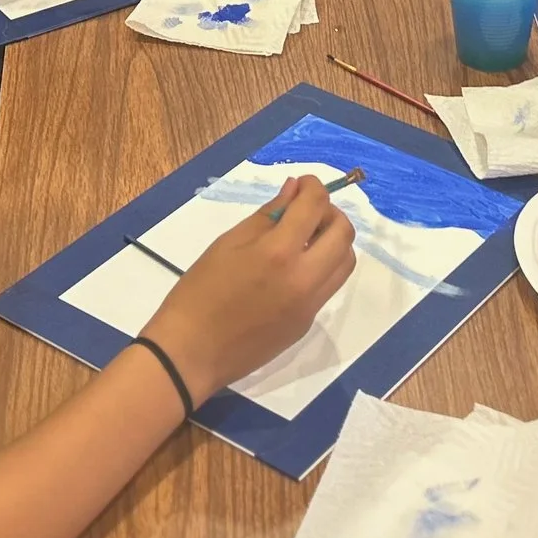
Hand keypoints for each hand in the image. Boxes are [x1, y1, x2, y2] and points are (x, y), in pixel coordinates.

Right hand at [142, 176, 356, 396]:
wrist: (192, 352)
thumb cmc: (198, 293)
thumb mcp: (227, 244)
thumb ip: (267, 216)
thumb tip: (293, 191)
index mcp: (279, 252)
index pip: (315, 206)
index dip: (313, 186)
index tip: (302, 184)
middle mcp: (304, 278)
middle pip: (343, 234)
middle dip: (330, 213)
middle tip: (306, 211)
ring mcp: (310, 305)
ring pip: (345, 263)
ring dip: (333, 242)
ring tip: (305, 238)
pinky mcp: (306, 324)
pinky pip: (327, 287)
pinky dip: (320, 268)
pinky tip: (292, 268)